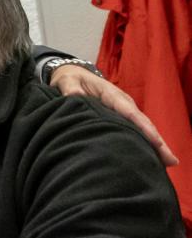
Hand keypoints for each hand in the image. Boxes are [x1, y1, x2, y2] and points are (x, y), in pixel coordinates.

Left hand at [50, 64, 178, 166]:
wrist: (73, 74)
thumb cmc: (70, 79)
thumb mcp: (66, 81)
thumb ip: (70, 88)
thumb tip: (73, 95)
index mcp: (111, 94)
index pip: (130, 113)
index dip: (143, 128)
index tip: (156, 142)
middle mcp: (123, 103)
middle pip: (144, 123)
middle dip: (158, 141)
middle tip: (171, 160)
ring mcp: (124, 110)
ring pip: (143, 128)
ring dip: (155, 144)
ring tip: (168, 163)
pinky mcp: (122, 116)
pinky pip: (136, 129)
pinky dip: (145, 142)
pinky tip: (152, 157)